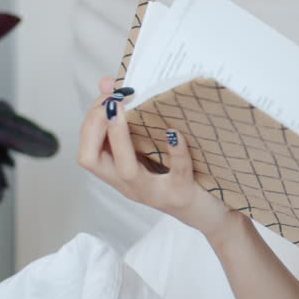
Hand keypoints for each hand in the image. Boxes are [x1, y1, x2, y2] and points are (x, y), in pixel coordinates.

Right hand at [76, 76, 231, 235]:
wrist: (212, 215)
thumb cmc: (182, 178)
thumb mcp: (152, 151)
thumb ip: (132, 123)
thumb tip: (107, 83)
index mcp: (120, 174)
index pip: (86, 151)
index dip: (89, 122)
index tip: (106, 96)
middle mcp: (131, 186)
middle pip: (92, 160)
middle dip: (95, 126)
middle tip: (111, 101)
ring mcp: (155, 193)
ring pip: (126, 169)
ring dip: (120, 137)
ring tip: (122, 110)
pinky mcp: (182, 195)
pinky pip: (177, 172)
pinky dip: (175, 151)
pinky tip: (174, 133)